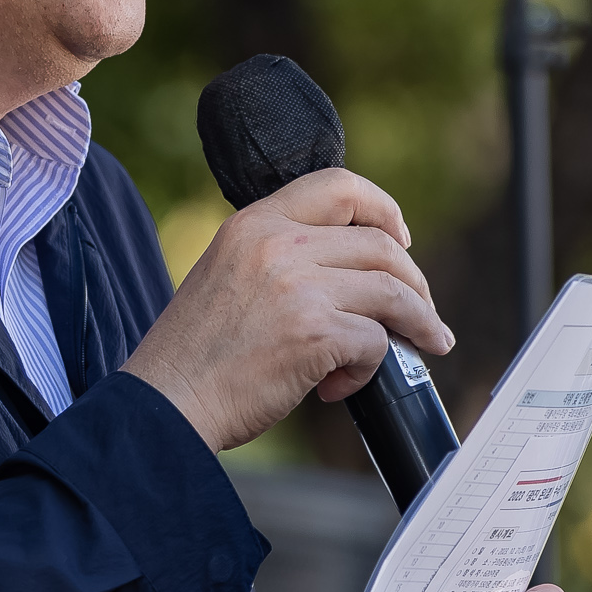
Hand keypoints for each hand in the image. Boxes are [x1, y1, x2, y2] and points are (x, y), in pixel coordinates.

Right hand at [124, 168, 453, 451]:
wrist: (164, 405)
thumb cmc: (193, 355)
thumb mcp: (226, 274)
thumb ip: (279, 258)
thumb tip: (349, 272)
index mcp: (253, 223)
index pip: (338, 186)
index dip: (383, 209)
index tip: (401, 238)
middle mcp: (277, 244)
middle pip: (379, 245)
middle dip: (413, 281)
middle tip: (420, 310)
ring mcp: (298, 287)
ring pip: (392, 291)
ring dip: (418, 321)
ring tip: (427, 343)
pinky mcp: (315, 334)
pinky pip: (375, 342)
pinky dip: (369, 369)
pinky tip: (338, 388)